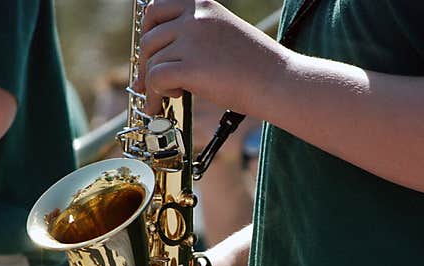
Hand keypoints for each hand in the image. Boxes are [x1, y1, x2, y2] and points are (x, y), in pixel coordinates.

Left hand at [136, 0, 285, 115]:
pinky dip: (157, 93)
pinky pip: (156, 78)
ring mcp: (192, 40)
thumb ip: (196, 34)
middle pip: (149, 37)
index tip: (150, 49)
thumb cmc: (256, 65)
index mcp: (203, 5)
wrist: (278, 81)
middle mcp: (195, 18)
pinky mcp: (191, 67)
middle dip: (145, 61)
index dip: (147, 31)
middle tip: (148, 81)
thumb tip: (164, 53)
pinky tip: (173, 98)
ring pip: (152, 61)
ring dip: (154, 82)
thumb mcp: (224, 33)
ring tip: (172, 94)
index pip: (156, 8)